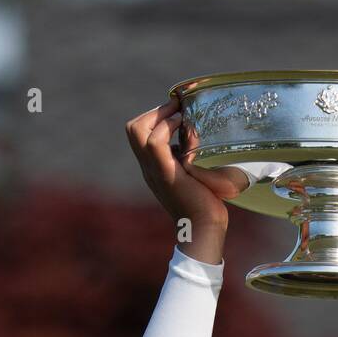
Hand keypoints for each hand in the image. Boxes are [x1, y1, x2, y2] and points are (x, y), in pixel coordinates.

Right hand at [124, 98, 253, 235]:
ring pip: (138, 130)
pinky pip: (155, 142)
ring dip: (159, 115)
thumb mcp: (192, 173)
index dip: (154, 116)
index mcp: (152, 168)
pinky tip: (182, 126)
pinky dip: (166, 127)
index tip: (176, 110)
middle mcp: (148, 168)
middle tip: (177, 108)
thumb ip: (186, 156)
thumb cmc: (205, 204)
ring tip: (179, 115)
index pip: (139, 134)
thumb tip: (191, 132)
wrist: (204, 228)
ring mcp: (154, 170)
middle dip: (154, 111)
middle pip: (133, 128)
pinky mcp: (166, 174)